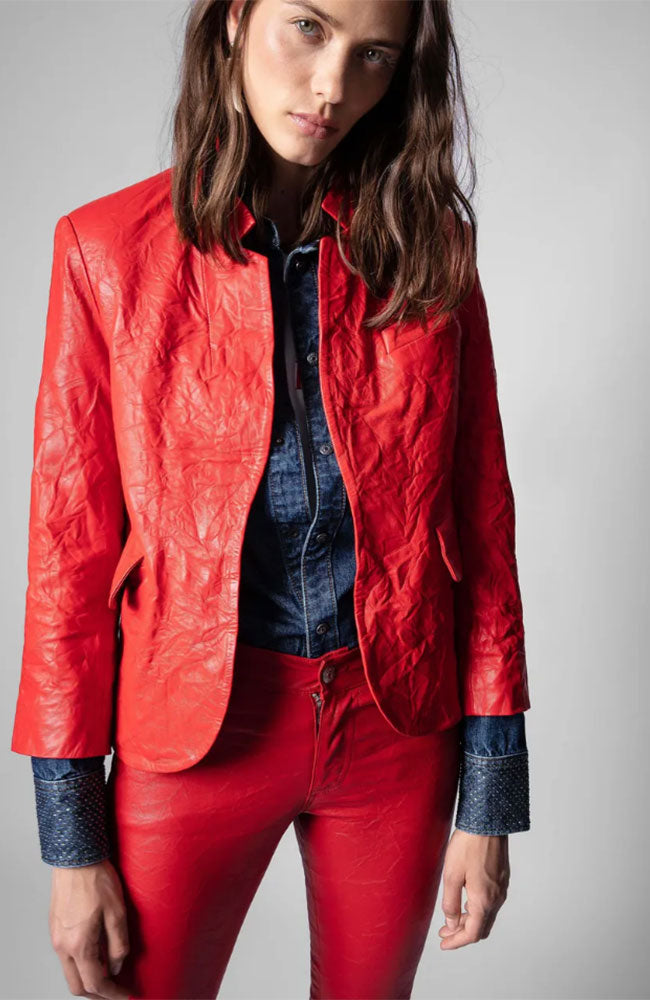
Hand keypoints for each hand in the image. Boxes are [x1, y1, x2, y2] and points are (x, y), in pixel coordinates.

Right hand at [48, 858, 130, 998]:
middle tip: (116, 991)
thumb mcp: (117, 912)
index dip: (113, 994)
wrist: (76, 857)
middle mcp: (63, 946)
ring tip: (108, 973)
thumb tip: (116, 967)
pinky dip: (80, 964)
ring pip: (70, 972)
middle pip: (77, 986)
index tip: (126, 995)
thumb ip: (118, 944)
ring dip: (88, 978)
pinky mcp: (55, 928)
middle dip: (97, 994)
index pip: (95, 984)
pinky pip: (66, 957)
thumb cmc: (97, 880)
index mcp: (80, 945)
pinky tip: (96, 954)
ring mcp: (56, 938)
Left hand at [438, 829, 509, 948]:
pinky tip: (466, 901)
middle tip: (445, 933)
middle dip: (462, 933)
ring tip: (452, 918)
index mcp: (484, 901)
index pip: (472, 933)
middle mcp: (496, 898)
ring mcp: (501, 889)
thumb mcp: (451, 875)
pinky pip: (491, 903)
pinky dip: (477, 910)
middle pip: (481, 928)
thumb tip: (451, 923)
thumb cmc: (468, 845)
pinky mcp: (502, 879)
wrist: (488, 822)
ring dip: (470, 921)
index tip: (444, 944)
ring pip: (487, 916)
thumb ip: (451, 903)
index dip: (457, 942)